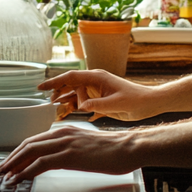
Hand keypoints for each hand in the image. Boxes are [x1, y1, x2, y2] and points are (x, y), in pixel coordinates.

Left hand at [0, 126, 139, 181]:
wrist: (129, 147)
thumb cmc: (114, 150)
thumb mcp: (87, 146)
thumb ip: (71, 148)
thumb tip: (60, 159)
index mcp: (65, 131)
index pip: (34, 141)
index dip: (18, 152)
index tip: (8, 163)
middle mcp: (62, 134)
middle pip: (27, 145)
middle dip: (9, 159)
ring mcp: (65, 143)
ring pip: (30, 152)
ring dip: (13, 165)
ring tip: (3, 177)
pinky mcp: (70, 155)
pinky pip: (41, 163)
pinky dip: (26, 172)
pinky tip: (19, 180)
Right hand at [39, 70, 158, 121]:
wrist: (150, 103)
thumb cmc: (136, 100)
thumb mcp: (116, 104)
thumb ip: (97, 105)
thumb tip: (81, 106)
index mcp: (97, 77)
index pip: (71, 77)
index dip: (54, 82)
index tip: (41, 87)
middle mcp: (94, 82)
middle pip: (70, 85)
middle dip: (58, 92)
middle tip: (49, 103)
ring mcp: (96, 90)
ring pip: (75, 94)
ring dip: (66, 101)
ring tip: (57, 110)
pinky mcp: (100, 99)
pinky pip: (83, 102)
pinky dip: (76, 107)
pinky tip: (71, 113)